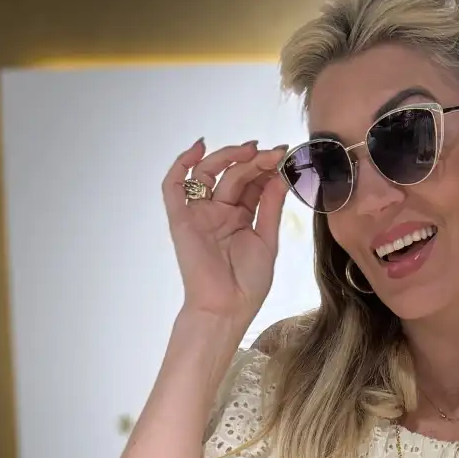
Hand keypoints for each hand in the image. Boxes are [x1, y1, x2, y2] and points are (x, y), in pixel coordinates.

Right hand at [161, 137, 289, 328]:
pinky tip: (198, 148)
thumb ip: (271, 206)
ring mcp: (199, 213)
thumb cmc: (247, 285)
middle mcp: (218, 211)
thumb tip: (280, 175)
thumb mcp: (267, 240)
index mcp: (240, 217)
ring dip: (227, 157)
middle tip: (273, 153)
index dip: (266, 168)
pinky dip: (181, 165)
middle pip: (233, 175)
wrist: (226, 309)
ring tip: (250, 150)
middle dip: (253, 161)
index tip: (285, 155)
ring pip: (208, 173)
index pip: (252, 183)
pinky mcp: (181, 219)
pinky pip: (173, 187)